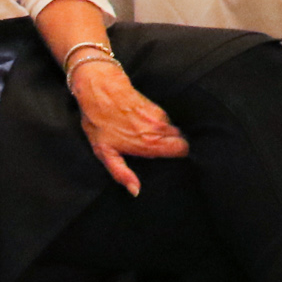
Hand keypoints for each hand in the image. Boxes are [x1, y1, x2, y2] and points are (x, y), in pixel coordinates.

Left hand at [70, 60, 188, 195]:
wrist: (100, 90)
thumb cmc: (99, 122)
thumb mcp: (104, 152)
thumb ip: (121, 173)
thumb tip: (136, 191)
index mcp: (148, 143)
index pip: (181, 150)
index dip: (179, 155)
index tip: (170, 159)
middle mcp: (158, 129)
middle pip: (181, 141)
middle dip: (173, 146)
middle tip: (158, 150)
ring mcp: (159, 116)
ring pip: (174, 130)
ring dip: (165, 135)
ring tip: (148, 137)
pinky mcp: (156, 107)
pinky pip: (166, 120)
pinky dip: (160, 125)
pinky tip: (144, 125)